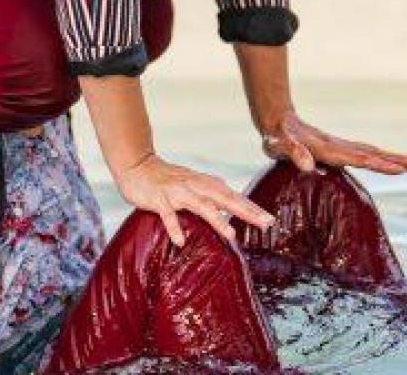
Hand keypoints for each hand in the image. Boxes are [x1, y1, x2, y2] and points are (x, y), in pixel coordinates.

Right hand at [114, 153, 275, 246]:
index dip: (251, 207)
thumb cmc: (166, 178)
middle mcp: (194, 185)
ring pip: (200, 205)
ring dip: (216, 219)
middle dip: (245, 210)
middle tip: (264, 223)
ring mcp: (177, 191)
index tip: (270, 219)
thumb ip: (211, 190)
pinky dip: (174, 227)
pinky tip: (180, 241)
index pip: (232, 196)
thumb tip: (231, 198)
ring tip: (231, 235)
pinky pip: (168, 214)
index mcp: (204, 183)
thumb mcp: (192, 182)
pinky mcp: (159, 198)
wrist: (137, 165)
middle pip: (224, 198)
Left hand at [261, 110, 406, 176]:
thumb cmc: (277, 137)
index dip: (378, 164)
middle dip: (394, 160)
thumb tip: (307, 167)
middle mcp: (338, 147)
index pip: (358, 158)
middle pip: (371, 153)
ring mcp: (339, 146)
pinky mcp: (337, 149)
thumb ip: (292, 153)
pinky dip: (379, 157)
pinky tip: (388, 162)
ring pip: (370, 152)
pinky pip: (363, 153)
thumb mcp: (278, 145)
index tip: (399, 169)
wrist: (277, 121)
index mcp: (328, 149)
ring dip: (391, 158)